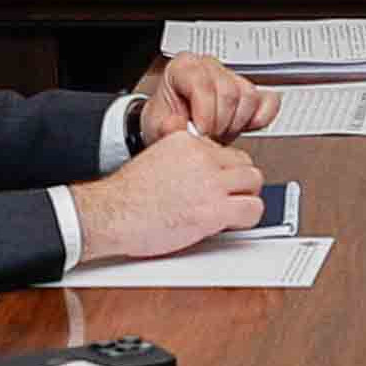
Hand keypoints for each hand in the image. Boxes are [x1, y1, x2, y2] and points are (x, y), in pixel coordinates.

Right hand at [85, 126, 273, 258]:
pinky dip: (248, 218)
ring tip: (231, 210)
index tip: (214, 184)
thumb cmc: (126, 196)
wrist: (111, 214)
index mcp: (186, 141)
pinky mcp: (215, 209)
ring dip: (246, 197)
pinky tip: (232, 223)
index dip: (222, 170)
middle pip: (244, 162)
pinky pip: (253, 209)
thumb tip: (197, 171)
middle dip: (238, 182)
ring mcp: (210, 182)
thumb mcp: (154, 159)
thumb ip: (180, 159)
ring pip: (254, 181)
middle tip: (228, 197)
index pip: (223, 149)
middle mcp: (201, 156)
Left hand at [140, 53, 278, 139]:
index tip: (200, 132)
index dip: (204, 113)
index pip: (203, 84)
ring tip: (220, 132)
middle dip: (220, 122)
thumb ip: (165, 126)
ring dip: (236, 123)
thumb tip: (176, 125)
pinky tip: (244, 127)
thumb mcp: (156, 125)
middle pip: (229, 91)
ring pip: (248, 97)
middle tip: (209, 136)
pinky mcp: (251, 91)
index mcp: (184, 67)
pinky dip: (260, 118)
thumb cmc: (168, 122)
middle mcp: (209, 67)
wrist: (178, 129)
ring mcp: (232, 77)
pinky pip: (268, 101)